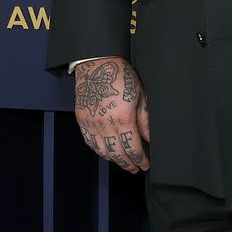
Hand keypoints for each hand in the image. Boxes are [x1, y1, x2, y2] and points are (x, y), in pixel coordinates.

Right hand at [73, 57, 149, 172]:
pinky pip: (89, 142)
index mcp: (122, 119)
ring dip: (113, 160)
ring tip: (122, 162)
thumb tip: (150, 138)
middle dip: (127, 164)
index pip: (132, 148)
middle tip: (135, 168)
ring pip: (102, 151)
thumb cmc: (120, 76)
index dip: (140, 160)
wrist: (97, 63)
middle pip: (117, 154)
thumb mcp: (140, 96)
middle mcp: (104, 124)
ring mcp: (91, 123)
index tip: (145, 164)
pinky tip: (106, 152)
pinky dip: (98, 150)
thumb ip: (145, 120)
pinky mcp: (81, 120)